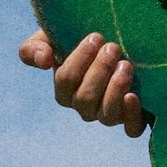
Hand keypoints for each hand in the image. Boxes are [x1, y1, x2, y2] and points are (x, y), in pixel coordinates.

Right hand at [19, 25, 148, 136]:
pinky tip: (133, 96)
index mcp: (64, 91)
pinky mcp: (132, 119)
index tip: (95, 37)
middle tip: (113, 47)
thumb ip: (34, 48)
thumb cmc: (81, 42)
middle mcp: (85, 107)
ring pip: (106, 116)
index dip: (80, 59)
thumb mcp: (52, 38)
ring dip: (115, 89)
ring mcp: (108, 115)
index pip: (66, 80)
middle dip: (100, 70)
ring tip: (125, 65)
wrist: (119, 46)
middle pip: (85, 98)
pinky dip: (132, 115)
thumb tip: (44, 61)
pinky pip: (131, 129)